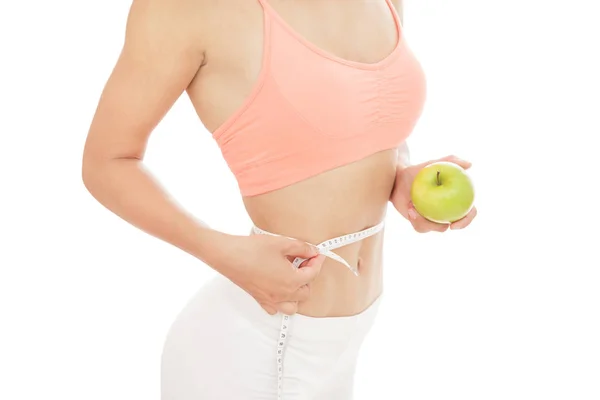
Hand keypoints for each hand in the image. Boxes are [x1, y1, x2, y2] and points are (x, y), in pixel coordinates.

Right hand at [209, 233, 325, 314]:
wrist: (229, 256)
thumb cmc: (253, 250)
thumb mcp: (282, 243)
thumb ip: (302, 248)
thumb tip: (312, 251)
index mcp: (292, 281)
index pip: (313, 274)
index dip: (317, 261)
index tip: (317, 253)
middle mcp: (283, 295)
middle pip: (306, 292)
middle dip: (309, 277)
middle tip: (305, 262)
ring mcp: (271, 300)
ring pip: (292, 306)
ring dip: (297, 294)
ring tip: (294, 278)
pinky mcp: (259, 299)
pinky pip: (275, 308)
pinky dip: (281, 302)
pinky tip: (278, 288)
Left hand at [390, 155, 477, 231]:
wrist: (400, 178)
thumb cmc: (420, 170)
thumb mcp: (434, 163)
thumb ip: (452, 160)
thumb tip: (469, 164)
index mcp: (457, 200)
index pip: (469, 212)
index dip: (467, 219)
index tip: (457, 221)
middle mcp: (448, 212)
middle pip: (455, 225)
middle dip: (448, 227)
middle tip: (443, 224)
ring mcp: (434, 219)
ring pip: (435, 228)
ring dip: (424, 220)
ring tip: (413, 206)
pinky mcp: (420, 222)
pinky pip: (420, 226)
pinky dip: (415, 218)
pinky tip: (409, 208)